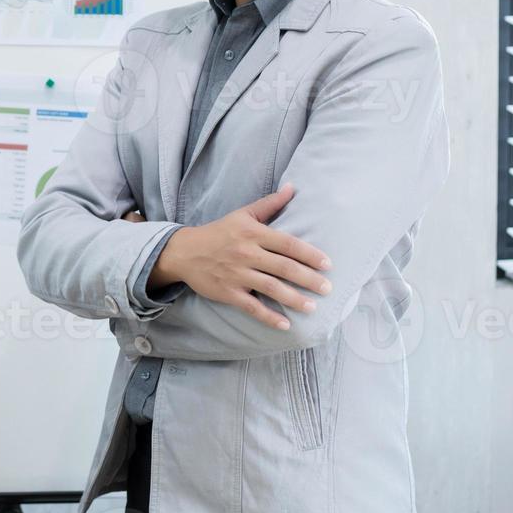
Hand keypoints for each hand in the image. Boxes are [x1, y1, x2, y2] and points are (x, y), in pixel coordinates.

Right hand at [150, 183, 333, 330]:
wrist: (184, 252)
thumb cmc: (219, 232)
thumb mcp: (242, 214)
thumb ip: (270, 204)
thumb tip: (293, 188)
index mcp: (253, 233)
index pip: (288, 244)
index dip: (310, 254)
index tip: (328, 264)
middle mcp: (246, 253)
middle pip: (284, 267)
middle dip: (308, 279)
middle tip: (328, 289)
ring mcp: (237, 274)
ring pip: (271, 288)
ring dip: (294, 299)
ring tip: (312, 307)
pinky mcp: (227, 292)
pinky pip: (251, 307)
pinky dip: (268, 316)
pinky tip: (285, 325)